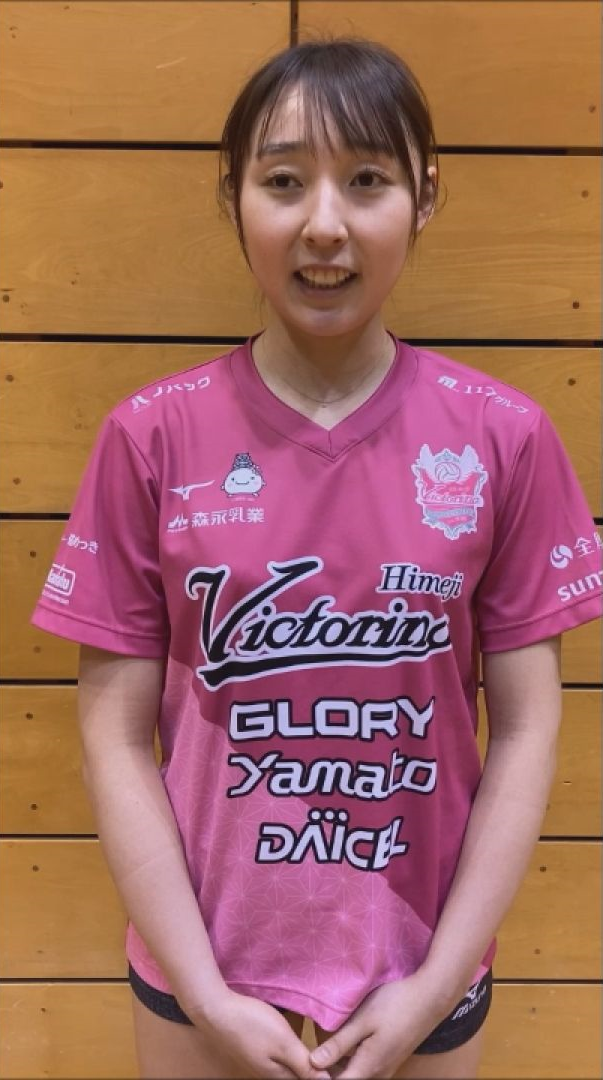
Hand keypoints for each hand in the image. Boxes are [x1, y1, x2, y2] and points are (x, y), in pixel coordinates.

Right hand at [191, 987, 331, 1079]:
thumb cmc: (251, 1024)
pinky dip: (291, 1052)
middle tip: (334, 1059)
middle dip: (314, 1070)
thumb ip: (304, 1063)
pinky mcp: (255, 1049)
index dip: (323, 1074)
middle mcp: (269, 1073)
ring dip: (303, 1061)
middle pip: (298, 1075)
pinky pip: (279, 1056)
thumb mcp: (283, 1042)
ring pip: (289, 1066)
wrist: (215, 1010)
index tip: (340, 1065)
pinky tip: (295, 1040)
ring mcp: (261, 1061)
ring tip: (319, 1050)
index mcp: (278, 1076)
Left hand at [308, 974, 446, 1078]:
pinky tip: (341, 1040)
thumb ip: (339, 1043)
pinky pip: (363, 1067)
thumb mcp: (364, 1020)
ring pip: (354, 1074)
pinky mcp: (389, 1058)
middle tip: (309, 1054)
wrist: (430, 998)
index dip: (319, 1078)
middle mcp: (378, 1073)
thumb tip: (312, 1063)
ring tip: (321, 1046)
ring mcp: (385, 1067)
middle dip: (326, 1072)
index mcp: (369, 1067)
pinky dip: (349, 1059)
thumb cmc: (396, 1004)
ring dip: (337, 1066)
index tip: (305, 1068)